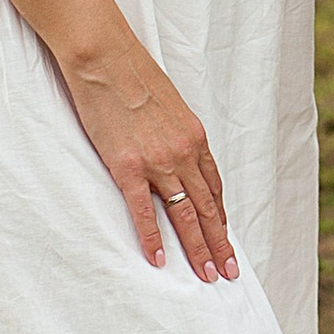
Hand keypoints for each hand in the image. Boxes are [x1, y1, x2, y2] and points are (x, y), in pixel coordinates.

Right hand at [61, 43, 235, 280]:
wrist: (105, 57)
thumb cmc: (132, 74)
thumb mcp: (166, 104)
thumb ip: (174, 133)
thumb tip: (172, 150)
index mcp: (194, 136)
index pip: (213, 186)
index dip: (220, 216)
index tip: (225, 238)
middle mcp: (183, 152)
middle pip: (207, 208)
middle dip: (219, 243)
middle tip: (229, 273)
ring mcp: (158, 162)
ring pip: (185, 215)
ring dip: (198, 249)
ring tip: (207, 275)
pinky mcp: (128, 167)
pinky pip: (144, 212)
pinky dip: (153, 239)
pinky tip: (160, 260)